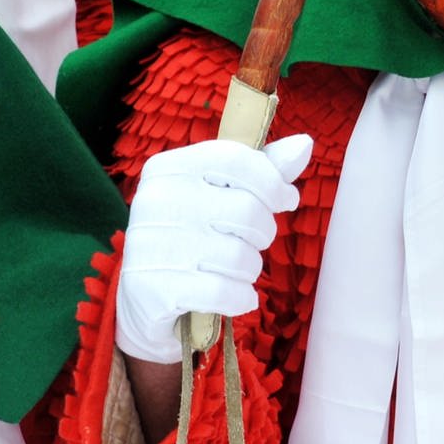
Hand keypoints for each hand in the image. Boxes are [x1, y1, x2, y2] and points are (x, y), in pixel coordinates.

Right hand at [115, 133, 311, 363]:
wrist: (140, 299)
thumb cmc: (189, 235)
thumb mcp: (216, 194)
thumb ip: (260, 169)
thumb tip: (304, 144)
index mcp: (168, 167)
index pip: (237, 160)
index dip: (273, 182)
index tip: (286, 199)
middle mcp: (156, 201)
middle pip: (247, 210)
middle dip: (263, 232)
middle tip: (251, 241)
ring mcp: (152, 246)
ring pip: (240, 257)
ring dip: (250, 270)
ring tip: (233, 270)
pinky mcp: (157, 290)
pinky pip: (226, 292)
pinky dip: (241, 298)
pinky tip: (234, 296)